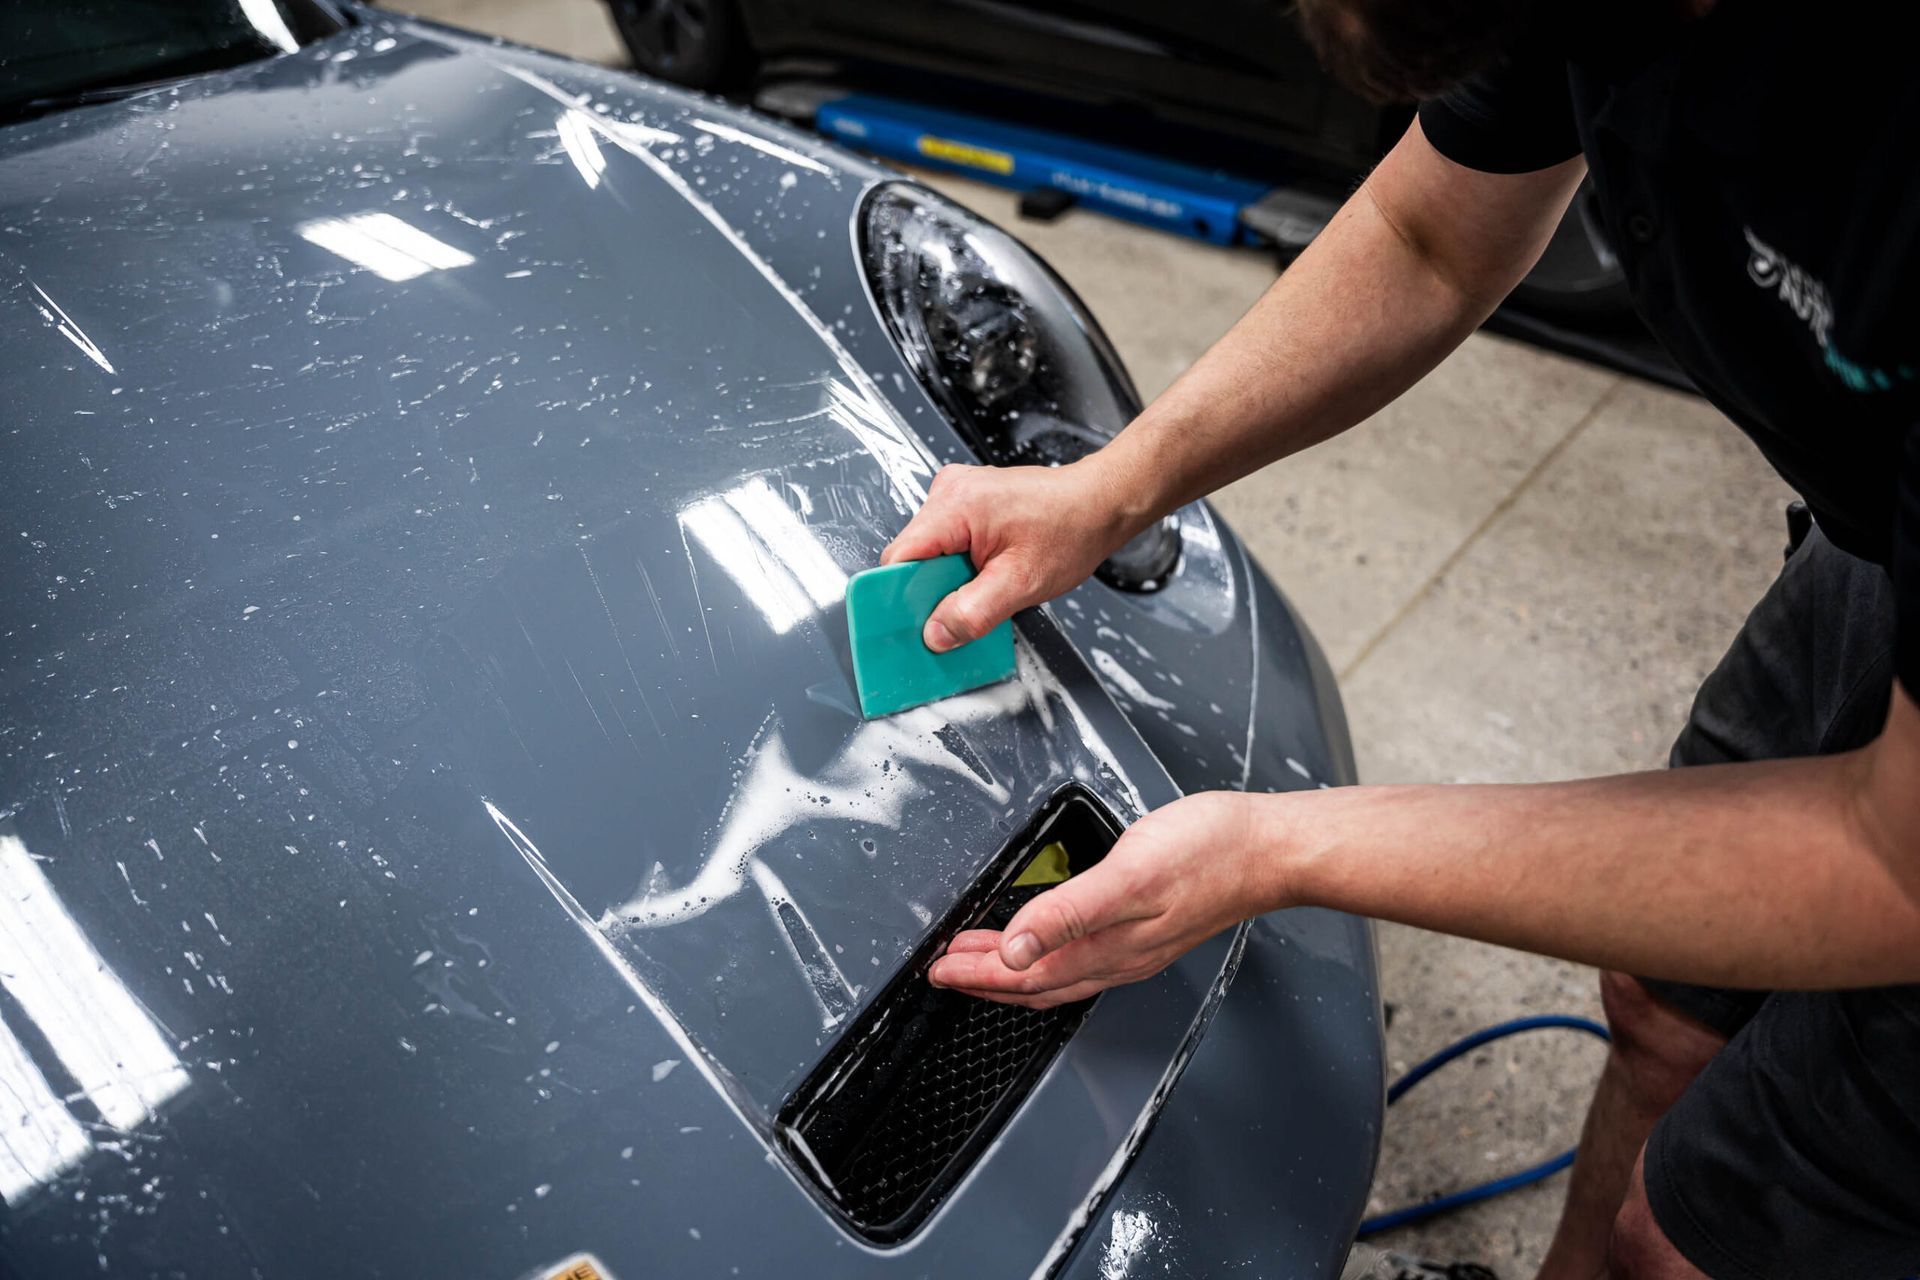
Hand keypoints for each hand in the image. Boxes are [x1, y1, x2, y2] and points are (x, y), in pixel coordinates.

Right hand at [881, 459, 1141, 652]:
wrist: (1100, 505)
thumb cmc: (1071, 530)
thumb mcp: (1021, 584)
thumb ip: (972, 613)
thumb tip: (935, 634)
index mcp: (956, 505)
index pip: (900, 557)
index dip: (901, 596)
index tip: (909, 625)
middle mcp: (949, 492)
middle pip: (913, 557)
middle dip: (933, 591)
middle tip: (964, 611)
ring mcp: (957, 495)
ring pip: (930, 554)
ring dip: (950, 581)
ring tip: (987, 587)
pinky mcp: (968, 504)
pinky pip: (946, 544)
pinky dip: (960, 567)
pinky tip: (987, 576)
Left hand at [927, 791, 1280, 1007]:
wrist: (1269, 847)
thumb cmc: (1211, 853)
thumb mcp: (1129, 873)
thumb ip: (1068, 912)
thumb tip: (1019, 949)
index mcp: (1109, 947)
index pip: (1025, 975)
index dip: (977, 973)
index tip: (938, 969)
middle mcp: (1119, 956)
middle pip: (1036, 982)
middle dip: (985, 977)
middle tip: (944, 970)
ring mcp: (1136, 946)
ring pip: (1058, 973)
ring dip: (1013, 968)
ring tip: (979, 959)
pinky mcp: (1149, 927)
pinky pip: (1083, 957)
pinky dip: (1048, 954)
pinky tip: (1044, 939)